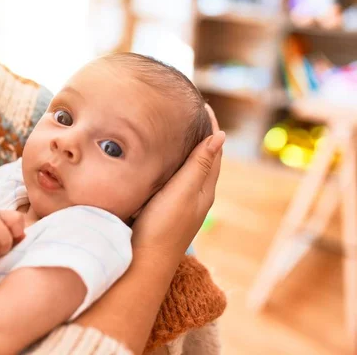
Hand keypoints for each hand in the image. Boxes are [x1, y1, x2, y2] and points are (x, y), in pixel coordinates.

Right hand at [132, 104, 223, 259]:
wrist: (144, 261)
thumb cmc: (163, 226)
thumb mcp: (183, 192)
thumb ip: (200, 165)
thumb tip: (221, 136)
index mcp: (204, 189)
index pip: (213, 151)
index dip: (211, 127)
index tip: (202, 105)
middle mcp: (195, 195)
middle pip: (204, 158)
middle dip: (200, 135)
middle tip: (189, 112)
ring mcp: (180, 203)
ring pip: (188, 169)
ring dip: (186, 148)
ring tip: (175, 129)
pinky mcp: (164, 209)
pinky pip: (174, 178)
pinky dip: (172, 163)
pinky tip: (159, 161)